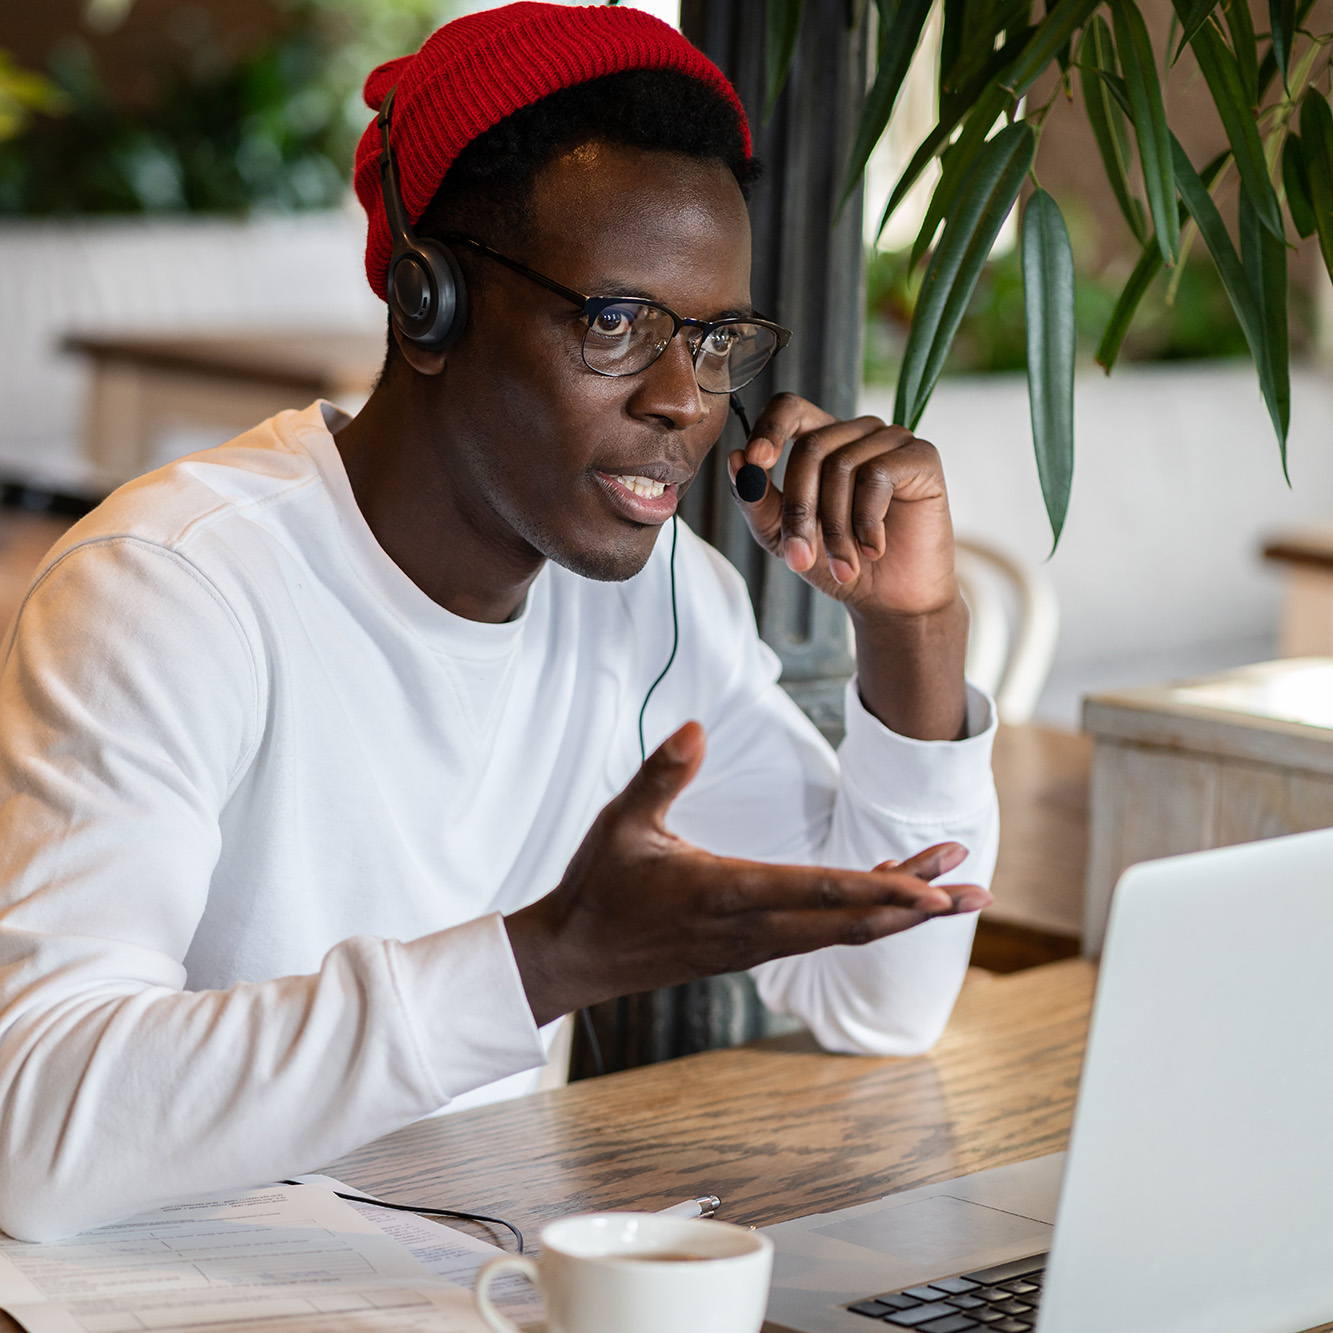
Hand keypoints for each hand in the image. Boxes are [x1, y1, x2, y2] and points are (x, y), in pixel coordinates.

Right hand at [504, 722, 989, 1025]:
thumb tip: (696, 725)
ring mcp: (754, 945)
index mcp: (724, 894)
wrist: (574, 958)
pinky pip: (819, 934)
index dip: (881, 891)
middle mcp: (751, 929)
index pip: (818, 894)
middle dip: (917, 905)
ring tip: (951, 890)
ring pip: (841, 932)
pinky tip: (884, 893)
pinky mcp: (750, 950)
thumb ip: (662, 774)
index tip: (934, 887)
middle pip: (851, 922)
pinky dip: (861, 915)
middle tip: (977, 890)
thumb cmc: (597, 888)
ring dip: (898, 911)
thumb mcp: (621, 824)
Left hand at [729, 393, 956, 620]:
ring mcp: (892, 440)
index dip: (769, 429)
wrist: (889, 599)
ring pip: (843, 466)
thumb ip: (756, 500)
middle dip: (799, 510)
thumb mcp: (782, 536)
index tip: (755, 462)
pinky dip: (868, 521)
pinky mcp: (921, 456)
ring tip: (842, 565)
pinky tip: (874, 548)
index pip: (789, 408)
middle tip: (798, 558)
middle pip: (811, 448)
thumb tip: (736, 461)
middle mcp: (856, 433)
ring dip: (836, 528)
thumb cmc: (835, 562)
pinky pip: (879, 474)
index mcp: (821, 441)